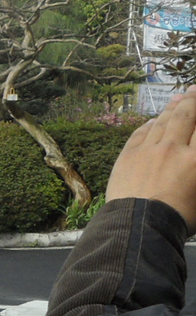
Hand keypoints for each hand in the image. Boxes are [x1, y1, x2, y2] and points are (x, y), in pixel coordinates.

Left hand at [106, 87, 195, 227]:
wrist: (140, 225)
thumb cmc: (178, 218)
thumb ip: (194, 168)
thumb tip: (190, 159)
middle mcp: (175, 148)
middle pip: (185, 116)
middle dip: (192, 100)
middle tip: (194, 90)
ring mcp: (149, 150)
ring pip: (162, 122)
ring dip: (171, 108)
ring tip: (178, 99)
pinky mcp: (128, 155)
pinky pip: (140, 133)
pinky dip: (149, 124)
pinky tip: (153, 120)